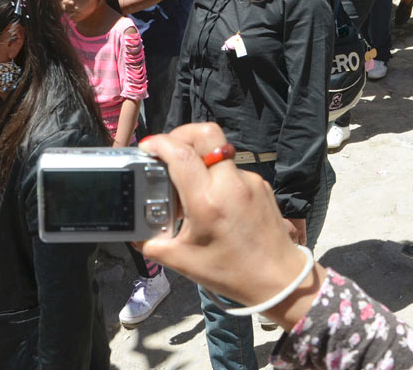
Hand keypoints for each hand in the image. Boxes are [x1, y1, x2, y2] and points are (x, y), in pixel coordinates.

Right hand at [139, 124, 320, 328]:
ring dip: (199, 158)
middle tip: (168, 150)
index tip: (147, 146)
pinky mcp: (260, 184)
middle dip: (182, 133)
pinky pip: (232, 168)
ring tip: (187, 182)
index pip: (181, 154)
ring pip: (219, 151)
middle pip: (206, 134)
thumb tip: (134, 227)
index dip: (160, 143)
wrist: (277, 278)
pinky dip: (216, 175)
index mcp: (208, 202)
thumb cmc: (230, 272)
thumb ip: (151, 241)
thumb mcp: (181, 260)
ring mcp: (249, 181)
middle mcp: (231, 184)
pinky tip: (211, 197)